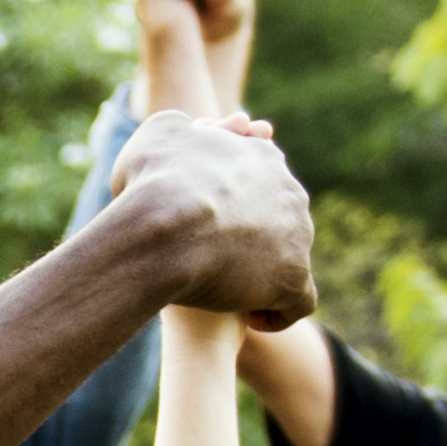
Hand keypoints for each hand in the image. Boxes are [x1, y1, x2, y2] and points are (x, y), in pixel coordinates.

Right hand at [110, 109, 315, 329]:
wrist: (163, 230)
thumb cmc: (149, 186)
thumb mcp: (156, 138)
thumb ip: (177, 130)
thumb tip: (189, 129)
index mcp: (261, 155)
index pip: (260, 174)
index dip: (235, 197)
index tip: (210, 216)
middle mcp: (289, 190)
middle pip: (280, 216)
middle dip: (254, 234)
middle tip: (217, 255)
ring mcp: (297, 234)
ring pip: (290, 257)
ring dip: (263, 272)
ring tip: (228, 288)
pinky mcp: (293, 278)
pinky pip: (297, 300)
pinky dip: (277, 311)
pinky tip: (250, 317)